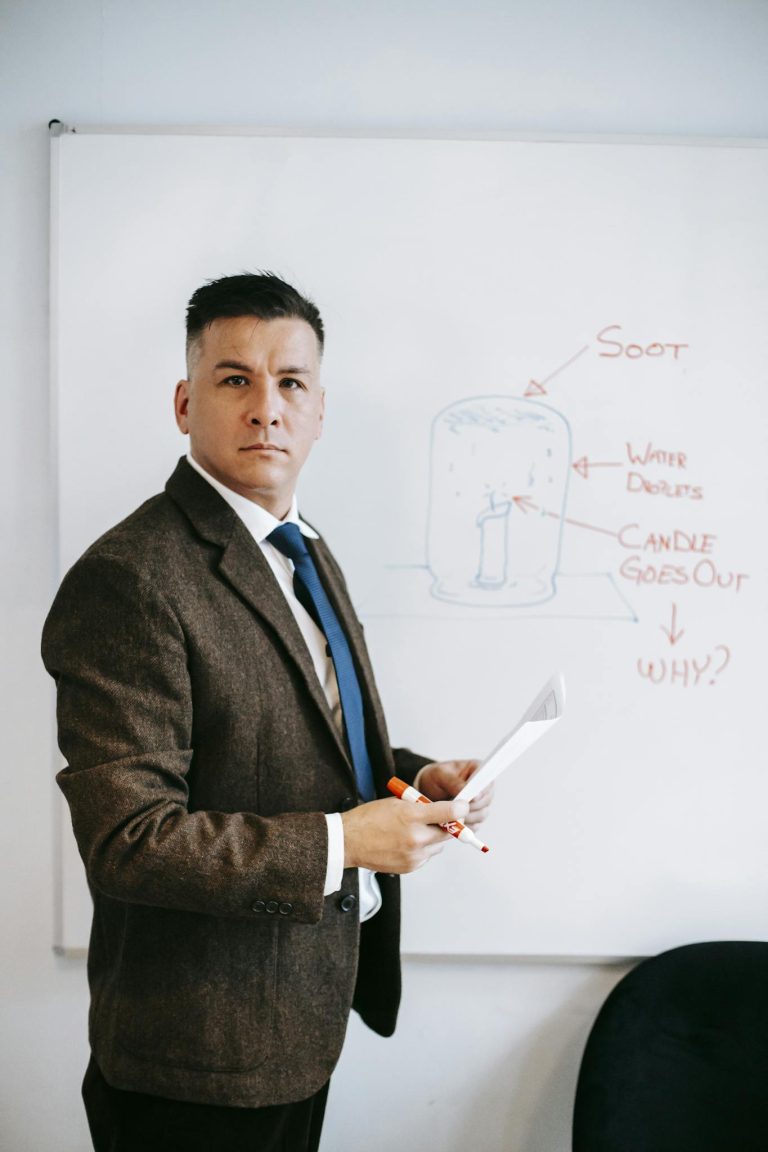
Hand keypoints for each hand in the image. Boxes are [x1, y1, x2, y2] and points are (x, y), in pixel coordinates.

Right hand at [341, 796, 468, 872]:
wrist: (348, 842)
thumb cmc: (369, 819)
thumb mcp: (396, 803)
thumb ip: (421, 806)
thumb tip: (442, 809)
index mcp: (412, 816)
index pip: (449, 813)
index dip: (460, 809)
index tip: (464, 806)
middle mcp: (416, 838)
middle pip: (448, 832)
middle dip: (447, 824)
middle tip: (440, 818)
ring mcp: (414, 855)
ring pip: (439, 846)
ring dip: (433, 838)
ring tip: (413, 831)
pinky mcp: (411, 867)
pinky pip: (427, 856)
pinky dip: (422, 849)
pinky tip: (405, 843)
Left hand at [417, 759, 493, 828]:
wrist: (426, 789)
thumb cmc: (435, 777)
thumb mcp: (439, 775)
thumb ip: (453, 781)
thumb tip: (466, 789)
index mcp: (477, 770)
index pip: (487, 780)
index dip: (482, 790)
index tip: (473, 798)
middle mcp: (482, 787)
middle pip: (486, 800)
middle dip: (471, 806)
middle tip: (456, 808)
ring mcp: (480, 803)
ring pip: (482, 814)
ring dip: (467, 817)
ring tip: (450, 814)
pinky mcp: (474, 817)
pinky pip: (475, 825)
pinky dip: (464, 826)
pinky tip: (452, 822)